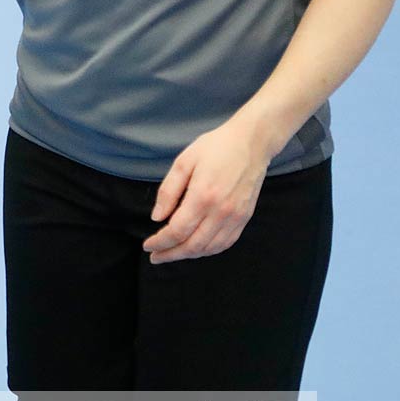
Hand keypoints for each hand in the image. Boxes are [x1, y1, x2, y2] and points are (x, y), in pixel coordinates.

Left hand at [142, 119, 272, 263]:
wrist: (251, 143)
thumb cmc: (215, 148)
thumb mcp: (184, 161)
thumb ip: (169, 191)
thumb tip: (157, 217)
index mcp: (203, 196)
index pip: (177, 231)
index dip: (160, 242)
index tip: (148, 246)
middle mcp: (221, 211)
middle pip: (192, 245)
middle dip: (171, 254)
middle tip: (155, 257)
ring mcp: (235, 217)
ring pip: (209, 248)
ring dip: (188, 255)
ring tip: (172, 253)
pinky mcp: (245, 218)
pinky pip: (225, 243)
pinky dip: (208, 250)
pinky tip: (196, 248)